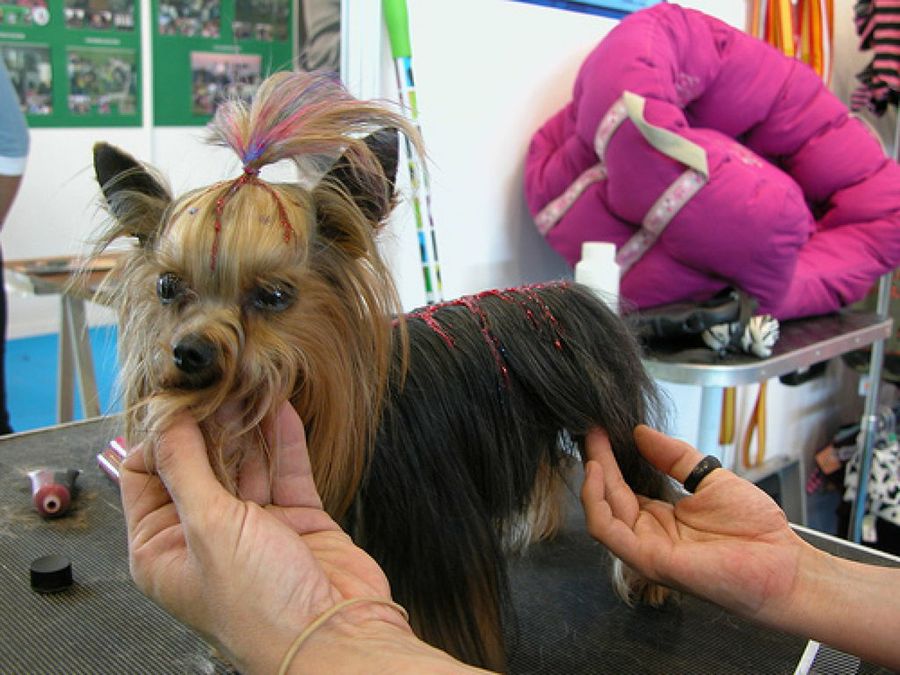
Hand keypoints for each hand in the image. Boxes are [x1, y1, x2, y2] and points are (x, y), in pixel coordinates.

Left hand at [120, 402, 410, 672]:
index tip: (180, 402)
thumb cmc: (261, 608)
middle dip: (210, 424)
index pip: (148, 474)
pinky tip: (279, 407)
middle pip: (200, 462)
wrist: (334, 635)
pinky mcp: (297, 518)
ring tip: (248, 385)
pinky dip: (283, 438)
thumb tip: (166, 420)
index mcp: (164, 547)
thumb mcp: (208, 529)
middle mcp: (206, 534)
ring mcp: (254, 525)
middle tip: (219, 384)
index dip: (163, 437)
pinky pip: (286, 469)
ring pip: (246, 461)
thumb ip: (187, 467)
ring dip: (247, 424)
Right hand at [580, 425, 807, 619]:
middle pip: (609, 496)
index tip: (603, 428)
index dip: (611, 457)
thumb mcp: (711, 478)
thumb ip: (676, 457)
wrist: (784, 566)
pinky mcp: (649, 559)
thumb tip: (642, 433)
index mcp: (661, 518)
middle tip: (591, 429)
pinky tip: (598, 472)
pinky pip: (608, 531)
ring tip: (593, 447)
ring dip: (592, 479)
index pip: (623, 486)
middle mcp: (649, 533)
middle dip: (597, 460)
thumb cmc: (757, 530)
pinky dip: (596, 501)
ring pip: (601, 513)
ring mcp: (646, 548)